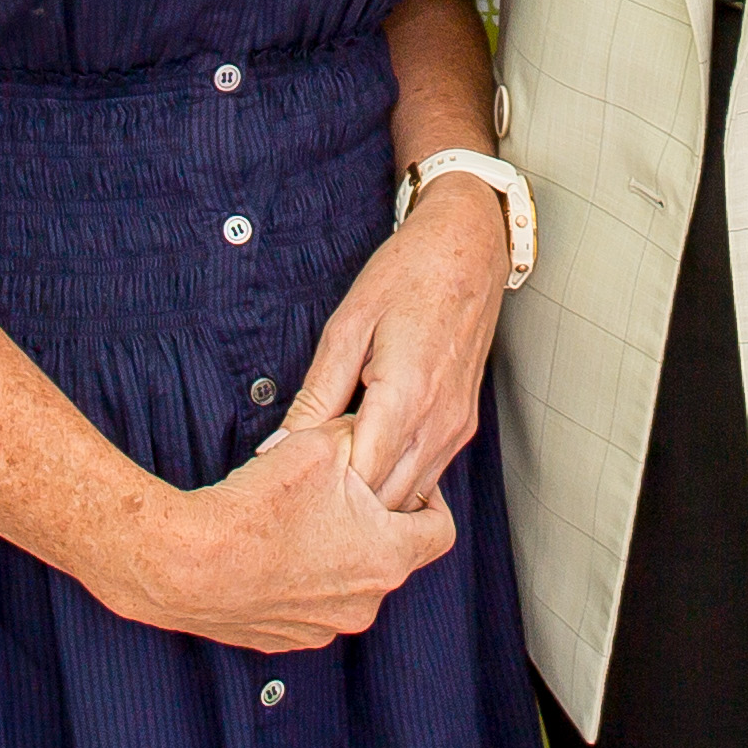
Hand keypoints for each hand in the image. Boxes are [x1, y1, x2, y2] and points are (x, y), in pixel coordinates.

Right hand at [88, 393, 452, 653]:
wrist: (185, 564)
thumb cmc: (257, 508)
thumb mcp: (322, 446)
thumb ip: (361, 435)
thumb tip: (372, 427)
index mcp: (387, 559)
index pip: (440, 530)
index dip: (426, 497)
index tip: (398, 478)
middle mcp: (364, 604)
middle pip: (390, 555)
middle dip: (372, 522)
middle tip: (338, 490)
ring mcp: (323, 628)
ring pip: (347, 581)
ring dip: (334, 552)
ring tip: (296, 518)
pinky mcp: (284, 639)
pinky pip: (308, 603)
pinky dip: (298, 579)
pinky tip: (269, 549)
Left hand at [301, 184, 509, 513]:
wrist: (468, 248)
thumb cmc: (408, 275)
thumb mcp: (347, 327)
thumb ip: (315, 395)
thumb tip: (280, 445)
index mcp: (407, 396)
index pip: (360, 478)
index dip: (323, 484)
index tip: (295, 471)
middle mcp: (440, 422)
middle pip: (386, 499)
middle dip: (345, 496)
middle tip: (309, 473)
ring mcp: (456, 428)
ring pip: (410, 496)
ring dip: (371, 490)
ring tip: (337, 461)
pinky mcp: (463, 426)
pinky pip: (428, 475)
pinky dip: (396, 477)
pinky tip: (367, 450)